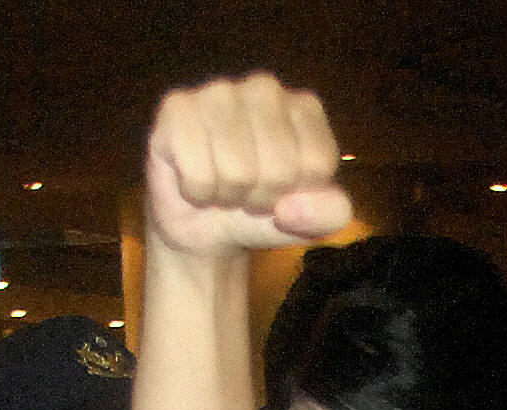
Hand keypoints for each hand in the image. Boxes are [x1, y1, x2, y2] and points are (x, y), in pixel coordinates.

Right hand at [144, 75, 350, 258]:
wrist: (205, 224)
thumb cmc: (262, 210)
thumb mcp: (310, 221)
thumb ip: (329, 214)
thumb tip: (291, 208)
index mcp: (305, 108)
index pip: (317, 164)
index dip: (299, 196)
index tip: (284, 191)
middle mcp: (264, 88)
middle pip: (278, 169)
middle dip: (262, 197)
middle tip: (248, 191)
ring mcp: (219, 92)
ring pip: (237, 172)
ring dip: (229, 196)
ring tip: (224, 185)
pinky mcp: (176, 108)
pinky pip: (198, 174)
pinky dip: (197, 192)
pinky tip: (195, 179)